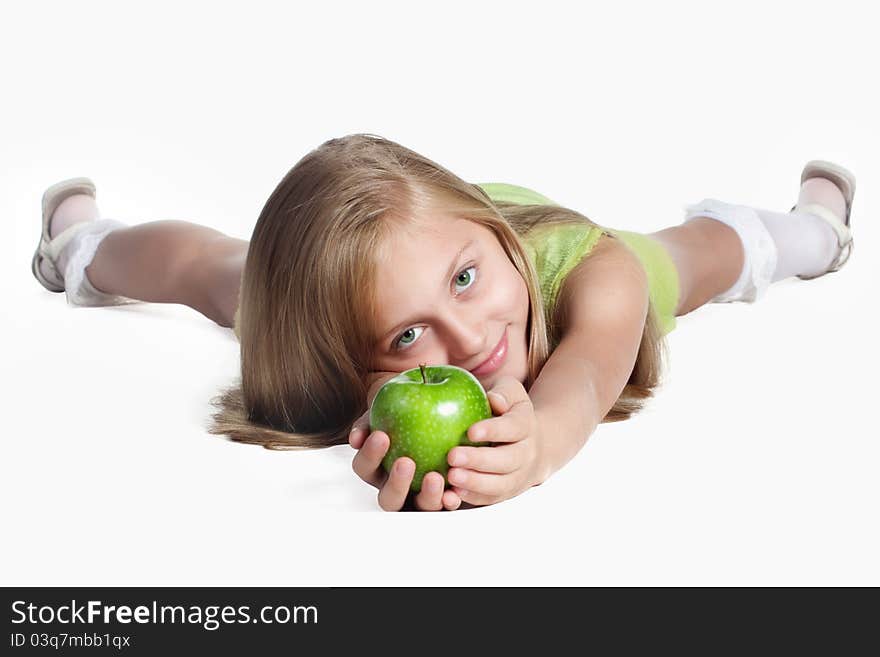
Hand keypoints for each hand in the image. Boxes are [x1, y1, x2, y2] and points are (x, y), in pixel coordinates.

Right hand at [348, 371, 462, 510]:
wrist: (435, 411)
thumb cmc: (404, 408)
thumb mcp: (386, 408)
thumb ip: (370, 420)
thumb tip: (355, 438)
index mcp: (375, 468)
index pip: (364, 467)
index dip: (370, 455)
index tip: (381, 435)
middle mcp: (395, 488)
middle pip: (388, 499)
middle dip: (396, 483)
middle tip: (405, 462)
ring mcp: (419, 496)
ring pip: (418, 507)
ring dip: (426, 496)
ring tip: (435, 477)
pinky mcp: (443, 496)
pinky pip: (446, 504)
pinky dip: (451, 500)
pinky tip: (456, 491)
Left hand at [445, 376, 545, 506]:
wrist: (533, 445)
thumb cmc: (511, 412)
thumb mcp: (512, 393)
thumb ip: (504, 392)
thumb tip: (494, 399)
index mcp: (526, 425)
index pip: (513, 428)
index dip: (493, 430)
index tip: (471, 431)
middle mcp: (527, 453)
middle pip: (507, 460)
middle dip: (480, 460)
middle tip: (453, 456)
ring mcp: (519, 475)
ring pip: (501, 484)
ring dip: (476, 483)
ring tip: (451, 477)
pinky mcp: (507, 491)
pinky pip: (492, 498)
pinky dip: (473, 497)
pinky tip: (454, 493)